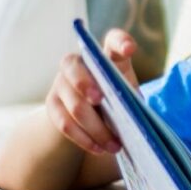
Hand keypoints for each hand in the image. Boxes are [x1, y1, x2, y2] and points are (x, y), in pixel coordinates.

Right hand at [45, 28, 140, 155]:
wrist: (88, 116)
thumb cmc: (116, 100)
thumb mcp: (127, 94)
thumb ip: (130, 97)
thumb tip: (137, 116)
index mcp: (106, 56)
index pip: (113, 41)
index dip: (120, 42)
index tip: (129, 49)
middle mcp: (78, 63)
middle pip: (74, 66)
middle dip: (85, 83)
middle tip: (100, 99)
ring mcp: (61, 83)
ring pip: (74, 104)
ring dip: (96, 127)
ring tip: (115, 145)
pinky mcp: (52, 105)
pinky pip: (65, 123)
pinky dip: (84, 139)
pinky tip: (99, 148)